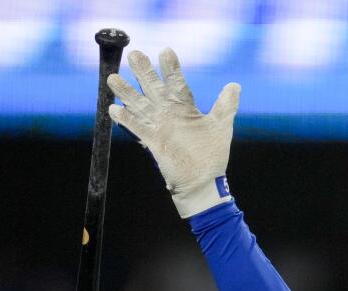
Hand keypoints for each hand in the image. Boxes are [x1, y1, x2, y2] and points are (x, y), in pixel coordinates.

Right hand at [107, 48, 239, 217]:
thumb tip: (235, 86)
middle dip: (144, 72)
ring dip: (127, 92)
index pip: (176, 83)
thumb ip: (225, 105)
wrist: (204, 182)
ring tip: (113, 77)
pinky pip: (138, 129)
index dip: (171, 68)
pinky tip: (114, 109)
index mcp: (185, 108)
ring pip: (140, 105)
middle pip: (154, 89)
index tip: (166, 50)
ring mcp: (160, 127)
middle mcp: (169, 114)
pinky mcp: (154, 142)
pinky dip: (126, 120)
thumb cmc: (212, 155)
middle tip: (135, 54)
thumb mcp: (221, 127)